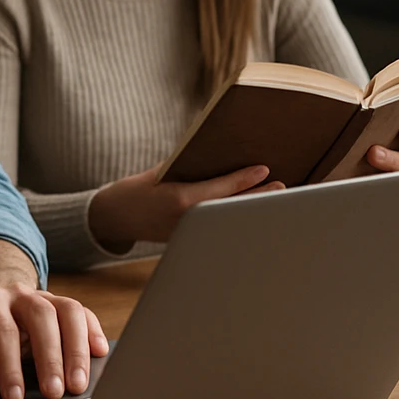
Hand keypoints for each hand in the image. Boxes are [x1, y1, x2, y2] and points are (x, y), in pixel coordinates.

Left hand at [0, 284, 109, 398]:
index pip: (3, 331)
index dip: (10, 366)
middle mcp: (19, 294)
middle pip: (41, 317)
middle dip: (50, 357)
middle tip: (53, 394)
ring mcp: (45, 297)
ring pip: (68, 311)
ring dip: (76, 349)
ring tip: (78, 386)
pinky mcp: (62, 306)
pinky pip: (84, 312)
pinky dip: (93, 332)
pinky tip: (99, 355)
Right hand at [87, 163, 281, 251]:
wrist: (117, 217)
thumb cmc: (139, 189)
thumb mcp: (162, 172)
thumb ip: (189, 167)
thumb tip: (220, 157)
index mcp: (181, 200)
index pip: (221, 189)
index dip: (244, 179)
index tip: (264, 169)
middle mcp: (189, 220)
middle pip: (231, 206)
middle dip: (256, 197)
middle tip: (281, 186)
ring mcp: (191, 233)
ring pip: (227, 219)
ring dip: (248, 208)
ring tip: (272, 197)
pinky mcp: (191, 240)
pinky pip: (218, 226)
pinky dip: (233, 217)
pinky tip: (247, 210)